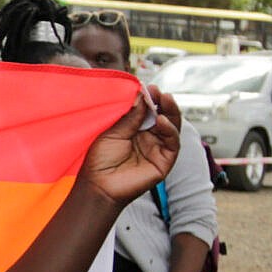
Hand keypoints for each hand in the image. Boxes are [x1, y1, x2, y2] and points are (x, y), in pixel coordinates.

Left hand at [77, 88, 180, 208]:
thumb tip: (141, 96)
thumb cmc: (100, 160)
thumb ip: (130, 117)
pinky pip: (172, 143)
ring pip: (171, 127)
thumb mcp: (113, 132)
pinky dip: (170, 130)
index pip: (148, 111)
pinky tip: (162, 121)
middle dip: (162, 102)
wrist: (98, 185)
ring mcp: (158, 149)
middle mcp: (149, 138)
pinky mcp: (164, 161)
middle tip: (158, 91)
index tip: (148, 87)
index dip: (150, 99)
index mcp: (136, 130)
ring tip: (165, 99)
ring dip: (170, 112)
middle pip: (163, 116)